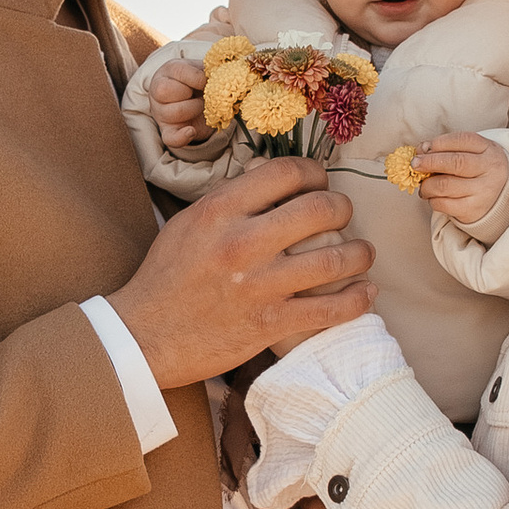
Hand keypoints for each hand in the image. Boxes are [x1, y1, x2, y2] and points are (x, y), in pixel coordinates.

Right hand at [108, 165, 372, 390]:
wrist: (144, 336)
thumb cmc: (165, 277)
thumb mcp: (188, 223)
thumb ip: (230, 200)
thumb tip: (269, 177)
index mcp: (221, 210)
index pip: (287, 172)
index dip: (315, 173)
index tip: (320, 183)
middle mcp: (243, 243)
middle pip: (321, 209)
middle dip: (342, 209)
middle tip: (342, 217)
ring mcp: (260, 286)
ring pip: (336, 259)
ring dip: (360, 253)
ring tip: (362, 253)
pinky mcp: (270, 324)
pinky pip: (331, 309)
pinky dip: (358, 299)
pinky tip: (365, 292)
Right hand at [147, 55, 210, 154]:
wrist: (198, 98)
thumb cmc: (200, 81)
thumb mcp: (204, 69)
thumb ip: (211, 69)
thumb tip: (224, 73)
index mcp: (168, 71)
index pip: (177, 72)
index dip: (197, 77)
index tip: (207, 81)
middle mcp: (158, 92)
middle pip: (164, 91)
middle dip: (189, 92)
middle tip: (201, 93)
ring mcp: (161, 113)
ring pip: (172, 113)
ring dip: (193, 109)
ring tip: (202, 106)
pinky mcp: (168, 131)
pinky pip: (170, 138)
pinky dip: (182, 137)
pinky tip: (192, 131)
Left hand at [413, 131, 508, 226]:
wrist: (499, 198)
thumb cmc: (478, 171)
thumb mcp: (472, 153)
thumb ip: (449, 148)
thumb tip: (421, 150)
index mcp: (489, 150)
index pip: (463, 140)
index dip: (439, 142)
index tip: (423, 148)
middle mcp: (490, 170)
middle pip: (456, 162)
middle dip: (429, 162)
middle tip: (415, 164)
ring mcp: (483, 192)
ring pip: (445, 185)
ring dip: (427, 184)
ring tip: (423, 185)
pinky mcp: (472, 210)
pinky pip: (444, 204)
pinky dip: (432, 199)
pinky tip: (433, 197)